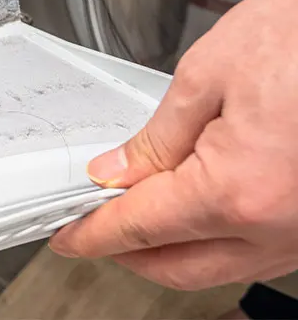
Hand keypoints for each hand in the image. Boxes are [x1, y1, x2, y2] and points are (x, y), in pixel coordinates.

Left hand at [49, 0, 297, 289]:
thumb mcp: (207, 75)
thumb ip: (157, 136)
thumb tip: (118, 172)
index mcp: (239, 191)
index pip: (141, 228)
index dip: (92, 233)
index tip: (66, 235)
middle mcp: (278, 228)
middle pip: (178, 266)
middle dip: (126, 252)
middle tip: (89, 226)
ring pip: (220, 266)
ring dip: (171, 249)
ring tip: (134, 213)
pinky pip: (257, 250)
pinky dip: (215, 238)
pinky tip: (194, 209)